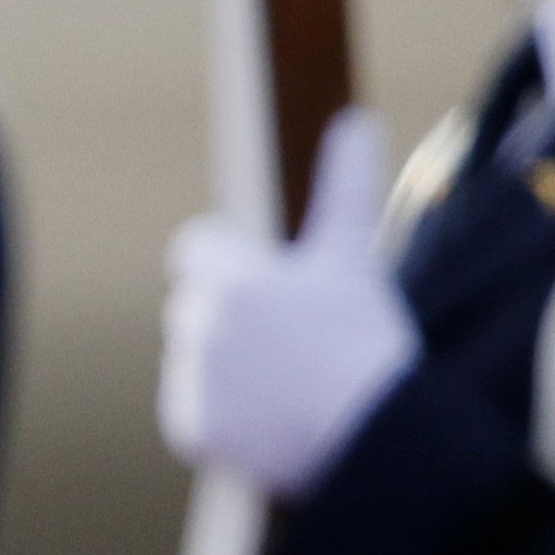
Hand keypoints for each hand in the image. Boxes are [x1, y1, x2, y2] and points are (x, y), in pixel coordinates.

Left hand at [160, 104, 418, 499]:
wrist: (368, 436)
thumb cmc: (363, 339)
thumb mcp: (352, 257)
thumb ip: (345, 186)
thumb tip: (355, 118)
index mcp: (229, 277)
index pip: (194, 246)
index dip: (229, 260)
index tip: (264, 280)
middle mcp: (197, 326)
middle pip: (196, 302)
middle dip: (232, 312)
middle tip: (289, 337)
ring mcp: (188, 380)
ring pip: (194, 355)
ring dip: (226, 361)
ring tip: (285, 377)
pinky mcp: (186, 428)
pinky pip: (191, 407)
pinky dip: (221, 411)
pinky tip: (268, 413)